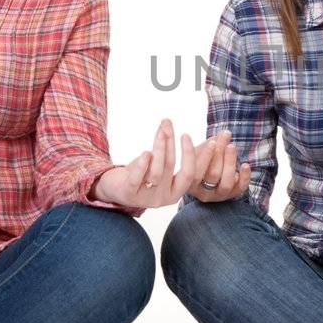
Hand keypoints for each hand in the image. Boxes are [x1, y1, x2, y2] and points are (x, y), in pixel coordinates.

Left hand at [93, 119, 214, 209]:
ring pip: (157, 171)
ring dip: (160, 147)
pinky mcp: (129, 193)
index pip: (191, 174)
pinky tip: (146, 153)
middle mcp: (163, 197)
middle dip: (177, 147)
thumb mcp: (158, 166)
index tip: (209, 141)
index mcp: (175, 192)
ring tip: (162, 131)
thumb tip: (172, 124)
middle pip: (173, 168)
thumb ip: (167, 152)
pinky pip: (137, 179)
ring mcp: (146, 197)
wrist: (113, 189)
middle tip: (179, 129)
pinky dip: (142, 165)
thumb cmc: (140, 175)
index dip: (201, 158)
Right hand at [187, 129, 252, 203]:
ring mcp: (218, 196)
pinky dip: (244, 177)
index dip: (205, 157)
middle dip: (220, 154)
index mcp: (189, 182)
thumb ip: (209, 144)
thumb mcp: (201, 152)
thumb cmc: (202, 160)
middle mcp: (202, 192)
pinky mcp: (231, 196)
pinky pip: (240, 188)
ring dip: (231, 162)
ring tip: (232, 146)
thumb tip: (223, 134)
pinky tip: (245, 165)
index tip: (212, 142)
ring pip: (226, 183)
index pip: (196, 171)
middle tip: (225, 137)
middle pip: (213, 174)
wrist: (210, 173)